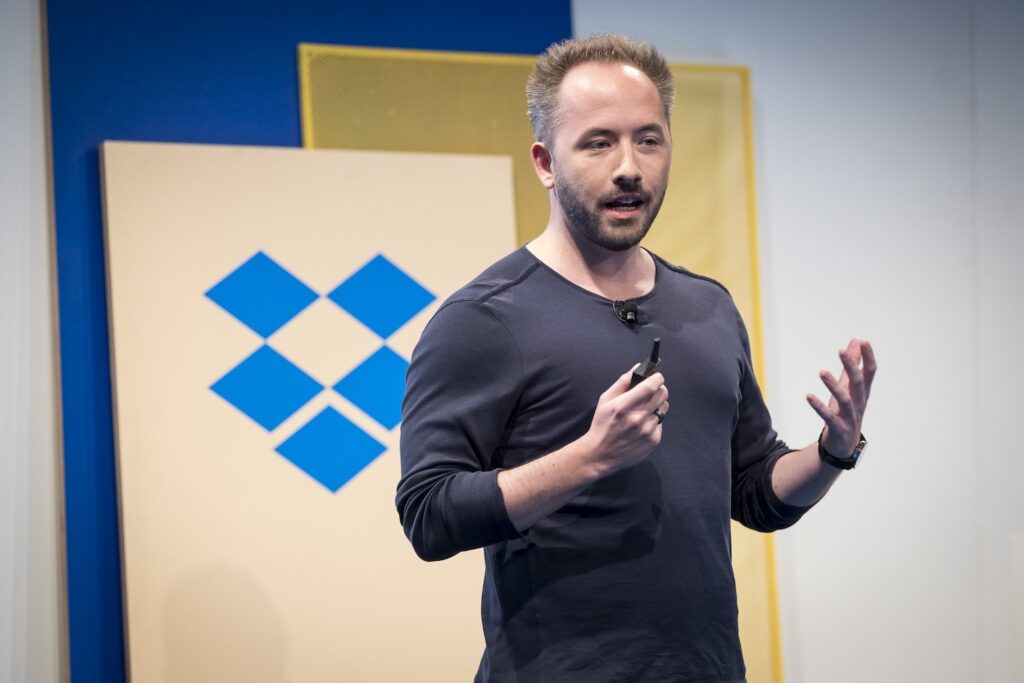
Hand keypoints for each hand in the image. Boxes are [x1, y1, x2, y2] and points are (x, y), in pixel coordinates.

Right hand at [579, 366, 668, 475]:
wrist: (600, 455)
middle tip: (650, 392)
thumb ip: (623, 382)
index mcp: (624, 405)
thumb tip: (638, 367)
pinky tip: (642, 426)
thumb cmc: (602, 424)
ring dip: (657, 405)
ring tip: (644, 410)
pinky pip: (661, 423)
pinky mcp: (653, 441)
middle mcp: (638, 418)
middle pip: (662, 394)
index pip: (651, 385)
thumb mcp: (605, 400)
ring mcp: (648, 430)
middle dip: (658, 389)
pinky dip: (654, 421)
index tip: (655, 377)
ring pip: (664, 408)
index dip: (657, 377)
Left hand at [806, 339, 876, 458]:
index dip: (868, 357)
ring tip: (821, 372)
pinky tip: (808, 396)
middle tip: (841, 351)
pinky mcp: (839, 429)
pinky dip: (819, 407)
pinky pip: (829, 417)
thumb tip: (856, 341)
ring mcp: (850, 417)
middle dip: (851, 367)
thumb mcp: (849, 387)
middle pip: (858, 383)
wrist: (844, 445)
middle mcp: (859, 403)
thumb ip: (852, 365)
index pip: (869, 373)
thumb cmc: (846, 411)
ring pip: (845, 400)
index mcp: (862, 392)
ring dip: (833, 386)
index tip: (863, 342)